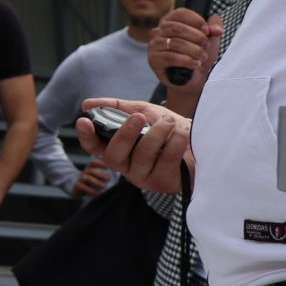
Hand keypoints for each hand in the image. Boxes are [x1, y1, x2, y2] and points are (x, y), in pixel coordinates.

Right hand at [71, 159, 112, 198]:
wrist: (78, 188)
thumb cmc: (92, 182)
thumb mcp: (97, 176)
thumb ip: (105, 175)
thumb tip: (116, 176)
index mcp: (90, 168)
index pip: (94, 163)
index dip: (100, 163)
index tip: (108, 167)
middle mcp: (85, 172)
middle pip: (91, 170)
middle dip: (100, 174)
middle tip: (108, 178)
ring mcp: (81, 178)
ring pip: (87, 178)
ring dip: (96, 182)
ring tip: (104, 186)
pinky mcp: (78, 186)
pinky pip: (84, 187)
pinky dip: (91, 190)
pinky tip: (97, 193)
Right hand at [75, 98, 192, 194]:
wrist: (201, 145)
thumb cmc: (168, 130)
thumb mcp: (144, 112)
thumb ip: (118, 108)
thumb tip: (87, 104)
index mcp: (118, 149)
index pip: (94, 146)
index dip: (85, 136)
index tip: (83, 121)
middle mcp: (126, 166)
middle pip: (114, 155)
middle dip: (125, 134)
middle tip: (139, 117)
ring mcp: (143, 177)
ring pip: (142, 156)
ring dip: (157, 133)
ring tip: (169, 121)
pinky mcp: (163, 182)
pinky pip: (166, 159)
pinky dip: (175, 141)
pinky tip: (182, 131)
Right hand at [149, 8, 222, 92]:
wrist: (193, 78)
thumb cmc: (198, 55)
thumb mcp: (211, 39)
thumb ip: (215, 28)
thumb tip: (216, 29)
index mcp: (171, 22)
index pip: (180, 13)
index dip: (196, 20)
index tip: (207, 30)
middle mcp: (158, 31)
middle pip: (176, 28)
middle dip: (196, 37)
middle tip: (206, 45)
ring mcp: (154, 45)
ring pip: (175, 43)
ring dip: (193, 50)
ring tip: (203, 57)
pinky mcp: (153, 60)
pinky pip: (170, 57)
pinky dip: (186, 61)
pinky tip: (195, 64)